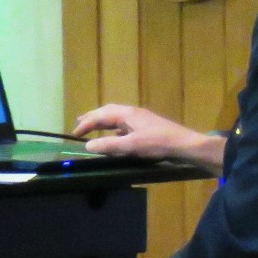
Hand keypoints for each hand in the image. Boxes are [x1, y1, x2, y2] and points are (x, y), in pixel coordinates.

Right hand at [73, 103, 225, 173]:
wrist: (183, 144)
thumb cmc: (157, 143)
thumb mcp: (130, 146)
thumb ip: (108, 146)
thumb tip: (87, 146)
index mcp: (127, 114)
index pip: (101, 115)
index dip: (86, 123)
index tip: (73, 133)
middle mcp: (132, 112)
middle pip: (108, 111)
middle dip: (93, 117)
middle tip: (79, 123)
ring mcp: (140, 119)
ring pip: (117, 117)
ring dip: (103, 121)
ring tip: (92, 128)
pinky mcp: (146, 126)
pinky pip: (124, 124)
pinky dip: (113, 128)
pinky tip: (113, 137)